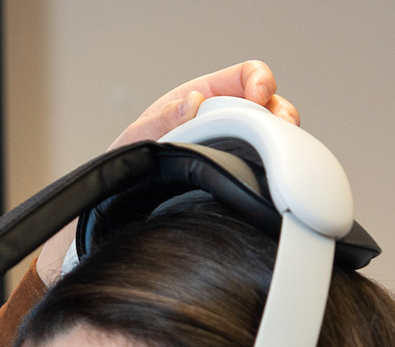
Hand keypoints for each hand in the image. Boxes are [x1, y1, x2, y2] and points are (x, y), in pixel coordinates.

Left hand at [36, 60, 300, 285]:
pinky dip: (273, 175)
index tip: (258, 98)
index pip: (244, 77)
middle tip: (278, 130)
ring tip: (277, 158)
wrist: (113, 221)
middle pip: (270, 108)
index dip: (258, 81)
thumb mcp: (134, 144)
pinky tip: (269, 183)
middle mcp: (220, 124)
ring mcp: (232, 154)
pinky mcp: (238, 184)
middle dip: (280, 114)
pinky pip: (265, 174)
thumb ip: (160, 123)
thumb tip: (191, 104)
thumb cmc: (120, 177)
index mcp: (198, 102)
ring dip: (281, 146)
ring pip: (273, 142)